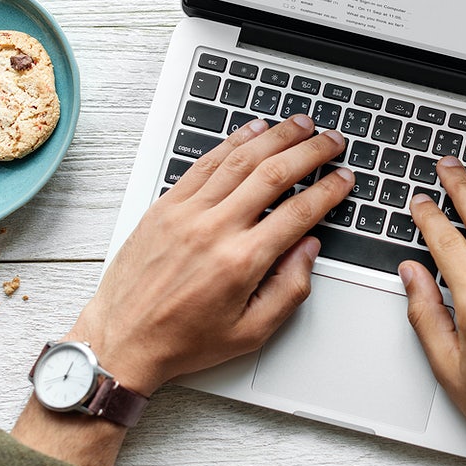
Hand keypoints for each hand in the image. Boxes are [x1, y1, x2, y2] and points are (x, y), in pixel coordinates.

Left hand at [13, 114, 351, 465]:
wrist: (121, 340)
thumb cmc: (184, 340)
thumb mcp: (251, 333)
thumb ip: (289, 290)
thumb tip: (309, 249)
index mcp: (241, 262)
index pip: (298, 212)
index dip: (328, 191)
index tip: (344, 179)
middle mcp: (215, 229)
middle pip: (274, 174)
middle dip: (310, 152)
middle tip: (332, 141)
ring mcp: (187, 213)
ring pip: (240, 159)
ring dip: (276, 136)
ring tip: (301, 124)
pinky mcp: (165, 205)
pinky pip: (205, 162)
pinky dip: (233, 142)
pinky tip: (253, 130)